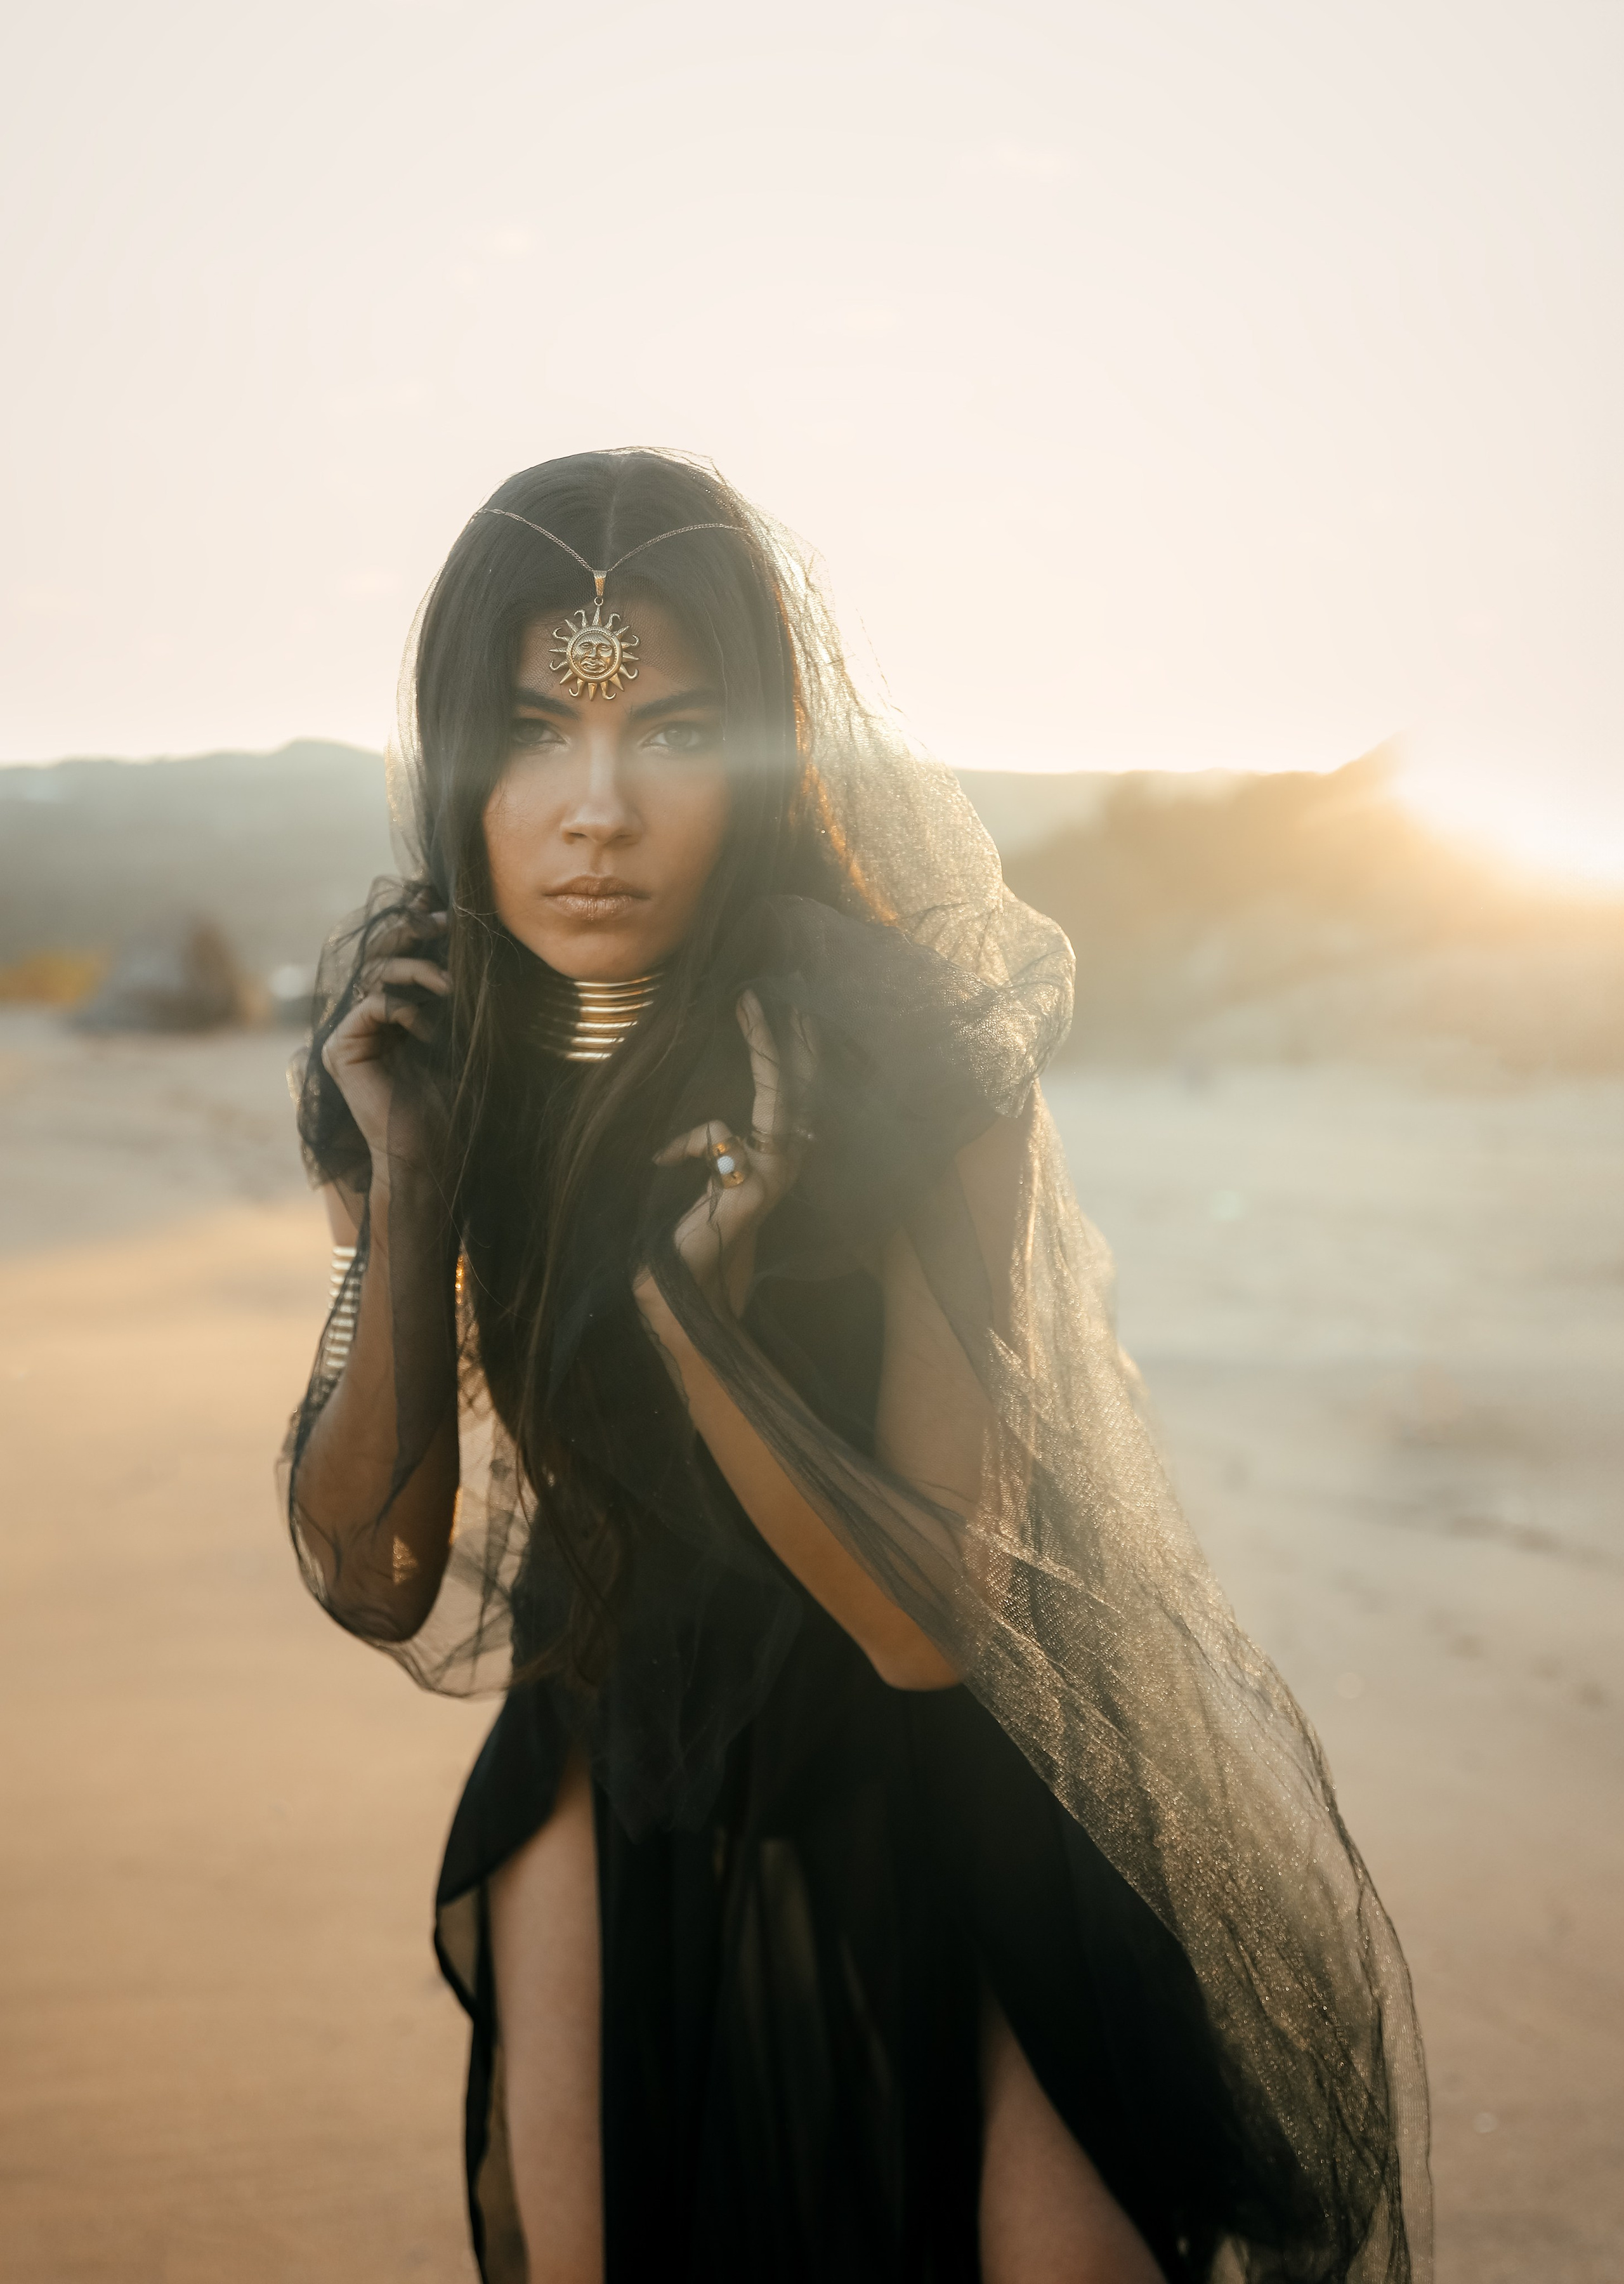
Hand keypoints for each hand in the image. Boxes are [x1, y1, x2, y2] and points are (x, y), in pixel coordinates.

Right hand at [319, 894, 450, 1181]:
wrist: (434, 1152)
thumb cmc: (456, 1100)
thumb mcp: (464, 1031)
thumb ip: (456, 987)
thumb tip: (468, 935)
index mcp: (395, 1010)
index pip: (401, 954)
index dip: (414, 922)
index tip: (436, 897)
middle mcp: (367, 1017)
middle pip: (381, 954)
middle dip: (412, 931)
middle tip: (442, 921)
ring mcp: (350, 1033)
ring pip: (376, 975)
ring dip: (416, 971)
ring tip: (448, 985)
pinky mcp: (340, 1049)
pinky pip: (371, 1006)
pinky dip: (403, 1009)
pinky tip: (426, 1030)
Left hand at [643, 991, 815, 1319]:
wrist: (681, 1292)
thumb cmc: (690, 1240)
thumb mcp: (710, 1183)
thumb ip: (719, 1152)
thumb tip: (711, 1129)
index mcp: (777, 1163)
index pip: (797, 1098)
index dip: (795, 1054)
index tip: (789, 1008)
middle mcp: (786, 1166)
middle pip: (802, 1090)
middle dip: (796, 1039)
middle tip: (786, 992)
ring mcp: (774, 1176)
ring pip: (779, 1099)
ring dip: (765, 1048)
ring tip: (747, 1005)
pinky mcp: (751, 1187)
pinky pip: (719, 1133)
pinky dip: (686, 1140)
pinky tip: (662, 1160)